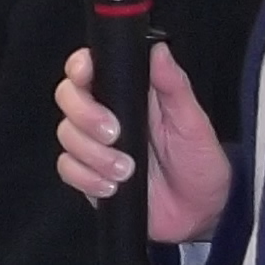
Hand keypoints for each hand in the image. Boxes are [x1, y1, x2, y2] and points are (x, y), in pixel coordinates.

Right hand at [54, 46, 233, 244]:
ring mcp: (95, 145)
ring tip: (126, 170)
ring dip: (94, 154)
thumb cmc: (198, 162)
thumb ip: (174, 86)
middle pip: (68, 97)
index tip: (86, 74)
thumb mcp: (192, 122)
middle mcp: (106, 114)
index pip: (90, 68)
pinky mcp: (89, 175)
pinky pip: (68, 169)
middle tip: (114, 133)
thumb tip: (159, 50)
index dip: (80, 66)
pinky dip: (87, 178)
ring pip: (67, 134)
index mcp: (129, 93)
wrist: (197, 213)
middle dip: (85, 115)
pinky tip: (112, 186)